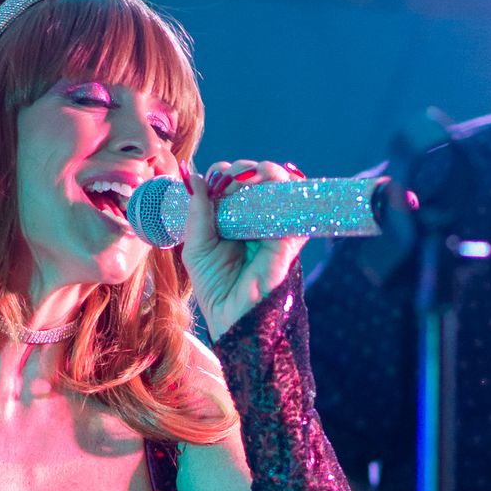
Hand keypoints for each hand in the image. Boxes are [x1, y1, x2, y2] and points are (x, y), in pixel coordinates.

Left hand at [178, 158, 307, 339]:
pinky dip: (285, 188)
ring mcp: (273, 226)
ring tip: (246, 181)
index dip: (224, 174)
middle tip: (230, 182)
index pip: (231, 182)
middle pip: (256, 177)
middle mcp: (254, 219)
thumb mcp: (196, 248)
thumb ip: (196, 215)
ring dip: (264, 172)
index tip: (213, 182)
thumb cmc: (215, 289)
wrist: (235, 319)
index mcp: (231, 220)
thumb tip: (193, 177)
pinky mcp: (290, 237)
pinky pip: (296, 205)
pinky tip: (266, 187)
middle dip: (243, 170)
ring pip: (278, 183)